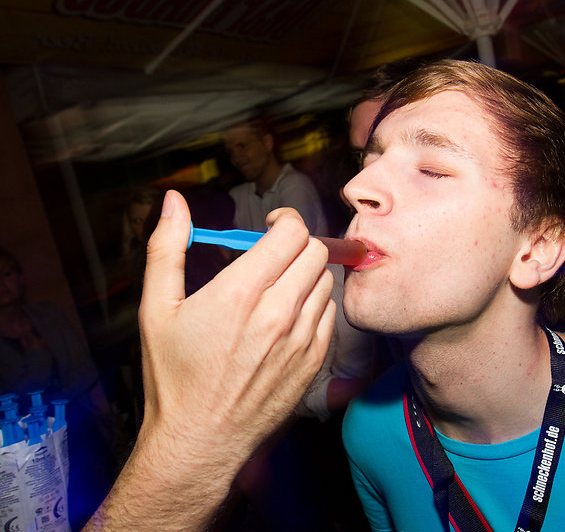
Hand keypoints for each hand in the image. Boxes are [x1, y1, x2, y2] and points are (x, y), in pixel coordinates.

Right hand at [85, 190, 334, 530]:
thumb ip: (167, 248)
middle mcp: (278, 313)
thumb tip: (173, 201)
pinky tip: (289, 315)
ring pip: (326, 280)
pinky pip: (329, 314)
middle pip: (316, 251)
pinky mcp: (315, 361)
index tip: (269, 228)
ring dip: (307, 273)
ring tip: (279, 286)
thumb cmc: (174, 377)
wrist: (200, 441)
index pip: (293, 232)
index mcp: (240, 292)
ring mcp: (302, 339)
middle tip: (274, 255)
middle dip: (296, 244)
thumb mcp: (156, 309)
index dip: (284, 221)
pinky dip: (314, 304)